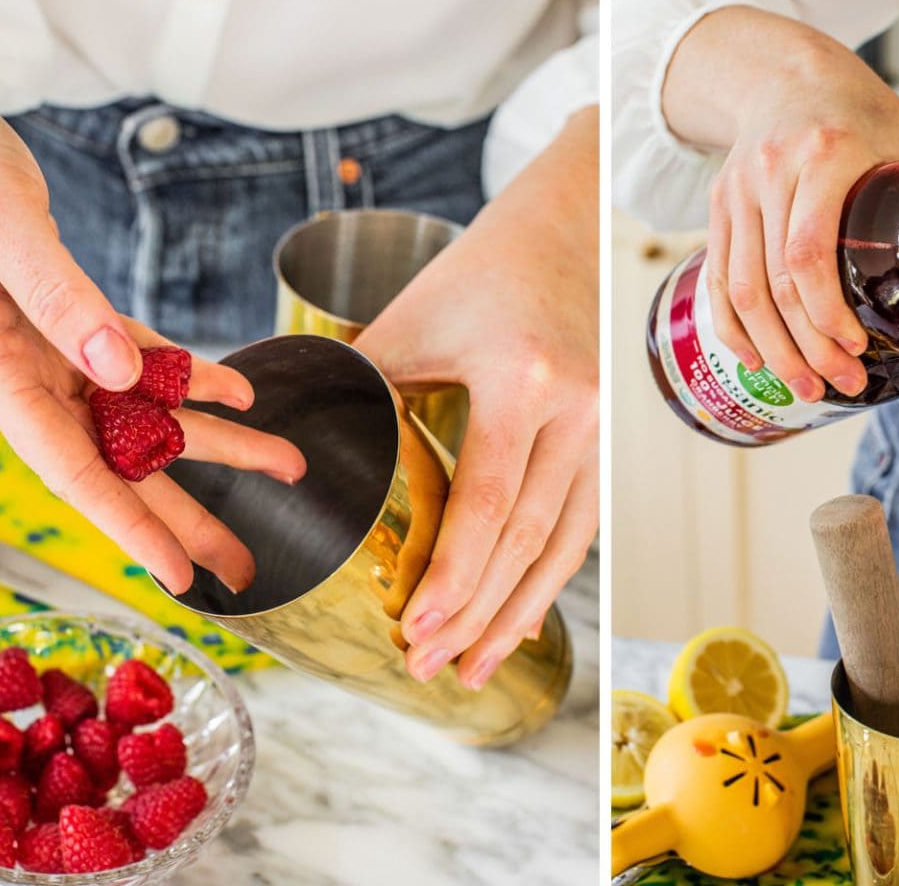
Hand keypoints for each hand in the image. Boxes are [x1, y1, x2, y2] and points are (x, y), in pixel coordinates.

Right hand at [0, 82, 305, 592]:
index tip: (179, 575)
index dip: (129, 526)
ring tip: (284, 466)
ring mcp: (48, 351)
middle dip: (184, 516)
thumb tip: (122, 369)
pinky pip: (143, 366)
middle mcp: (22, 373)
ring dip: (215, 444)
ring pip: (142, 419)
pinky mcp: (70, 322)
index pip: (71, 469)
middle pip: (117, 465)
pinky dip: (191, 380)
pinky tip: (241, 394)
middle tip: (247, 566)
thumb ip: (58, 297)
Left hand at [354, 108, 597, 689]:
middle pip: (528, 539)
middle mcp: (578, 411)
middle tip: (428, 669)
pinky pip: (581, 525)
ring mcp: (603, 428)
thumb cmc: (482, 267)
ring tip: (474, 671)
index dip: (454, 577)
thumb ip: (358, 387)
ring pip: (565, 546)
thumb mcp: (411, 319)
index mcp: (524, 379)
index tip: (414, 632)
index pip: (489, 501)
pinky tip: (519, 617)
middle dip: (476, 615)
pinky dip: (547, 578)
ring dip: (518, 615)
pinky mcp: (608, 439)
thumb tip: (290, 451)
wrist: (568, 227)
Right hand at [664, 7, 898, 401]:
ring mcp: (737, 192)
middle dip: (805, 347)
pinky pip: (717, 278)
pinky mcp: (718, 208)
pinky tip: (755, 358)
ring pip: (740, 289)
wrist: (787, 74)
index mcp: (823, 154)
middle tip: (839, 384)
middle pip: (773, 282)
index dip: (825, 311)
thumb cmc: (858, 111)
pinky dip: (733, 326)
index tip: (855, 346)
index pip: (808, 251)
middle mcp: (771, 173)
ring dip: (771, 349)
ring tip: (805, 386)